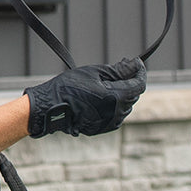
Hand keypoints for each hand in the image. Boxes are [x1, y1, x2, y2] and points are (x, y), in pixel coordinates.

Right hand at [24, 57, 146, 137]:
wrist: (49, 108)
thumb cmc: (69, 87)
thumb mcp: (95, 72)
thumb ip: (119, 70)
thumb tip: (135, 64)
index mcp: (116, 98)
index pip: (139, 84)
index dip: (140, 71)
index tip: (136, 63)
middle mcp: (116, 113)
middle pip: (133, 94)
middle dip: (130, 81)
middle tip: (119, 68)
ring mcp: (110, 123)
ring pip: (126, 105)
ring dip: (122, 93)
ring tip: (106, 83)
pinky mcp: (103, 128)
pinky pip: (116, 114)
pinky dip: (114, 104)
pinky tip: (101, 96)